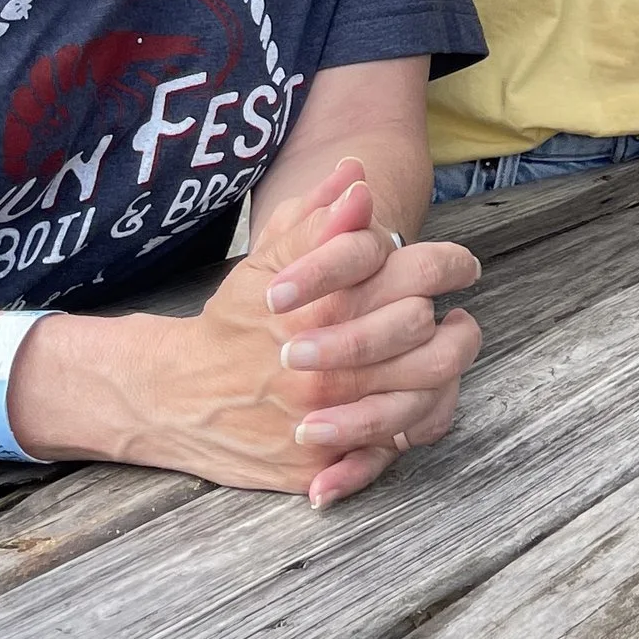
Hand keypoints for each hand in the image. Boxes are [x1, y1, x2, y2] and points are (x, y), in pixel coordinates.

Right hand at [262, 158, 483, 504]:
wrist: (175, 396)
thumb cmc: (233, 322)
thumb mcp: (266, 262)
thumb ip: (316, 218)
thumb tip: (358, 175)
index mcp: (323, 304)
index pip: (418, 273)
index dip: (453, 264)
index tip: (463, 268)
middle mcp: (329, 362)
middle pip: (429, 334)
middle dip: (455, 323)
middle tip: (458, 318)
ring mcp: (327, 416)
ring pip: (424, 394)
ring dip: (446, 371)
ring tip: (446, 354)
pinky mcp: (320, 462)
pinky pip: (393, 446)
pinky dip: (416, 423)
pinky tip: (419, 400)